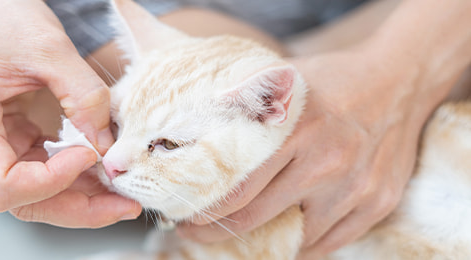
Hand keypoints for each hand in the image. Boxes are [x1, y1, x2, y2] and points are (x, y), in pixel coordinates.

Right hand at [0, 0, 140, 226]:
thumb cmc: (4, 14)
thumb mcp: (51, 48)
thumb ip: (85, 98)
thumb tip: (108, 146)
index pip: (4, 184)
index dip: (52, 181)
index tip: (90, 155)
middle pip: (21, 200)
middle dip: (77, 207)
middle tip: (124, 205)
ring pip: (33, 193)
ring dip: (80, 196)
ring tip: (122, 194)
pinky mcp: (8, 138)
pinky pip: (40, 169)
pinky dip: (74, 176)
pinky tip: (104, 172)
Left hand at [178, 45, 447, 256]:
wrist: (399, 82)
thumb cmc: (334, 80)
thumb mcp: (285, 79)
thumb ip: (243, 103)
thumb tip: (194, 129)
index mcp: (297, 129)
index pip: (239, 189)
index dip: (205, 213)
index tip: (186, 220)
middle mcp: (327, 162)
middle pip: (258, 218)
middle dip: (220, 232)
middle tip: (199, 231)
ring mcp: (355, 187)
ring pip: (295, 239)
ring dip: (264, 242)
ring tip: (243, 235)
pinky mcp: (377, 203)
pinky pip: (329, 244)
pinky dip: (301, 246)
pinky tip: (284, 237)